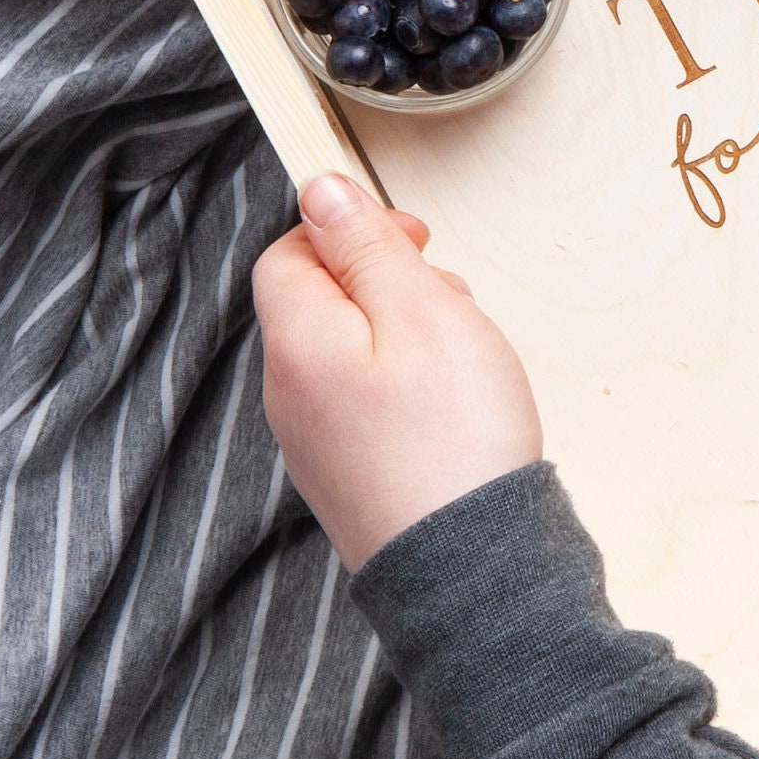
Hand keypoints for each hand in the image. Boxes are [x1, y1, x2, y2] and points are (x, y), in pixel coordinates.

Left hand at [253, 174, 543, 569]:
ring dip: (400, 332)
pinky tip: (451, 404)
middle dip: (384, 282)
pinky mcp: (348, 477)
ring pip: (344, 353)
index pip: (287, 254)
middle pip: (316, 303)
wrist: (470, 568)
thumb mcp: (423, 311)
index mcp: (297, 343)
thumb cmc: (454, 437)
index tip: (415, 236)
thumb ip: (367, 247)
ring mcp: (315, 443)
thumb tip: (319, 191)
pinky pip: (361, 402)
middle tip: (450, 298)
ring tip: (461, 352)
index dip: (347, 229)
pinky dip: (404, 384)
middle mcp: (289, 395)